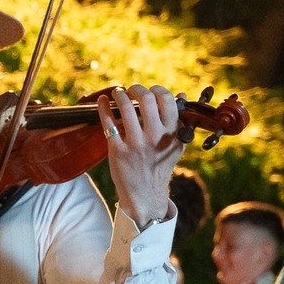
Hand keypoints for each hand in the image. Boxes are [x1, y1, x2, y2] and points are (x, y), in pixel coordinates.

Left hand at [98, 83, 184, 228]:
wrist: (145, 194)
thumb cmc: (160, 166)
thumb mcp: (175, 145)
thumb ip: (179, 120)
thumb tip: (180, 94)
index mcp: (171, 133)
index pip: (167, 100)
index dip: (157, 89)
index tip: (150, 89)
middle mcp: (155, 137)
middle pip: (146, 100)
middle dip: (136, 89)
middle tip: (130, 89)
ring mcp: (136, 144)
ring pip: (126, 108)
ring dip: (119, 95)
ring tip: (117, 92)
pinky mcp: (118, 151)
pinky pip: (108, 123)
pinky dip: (104, 108)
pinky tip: (103, 101)